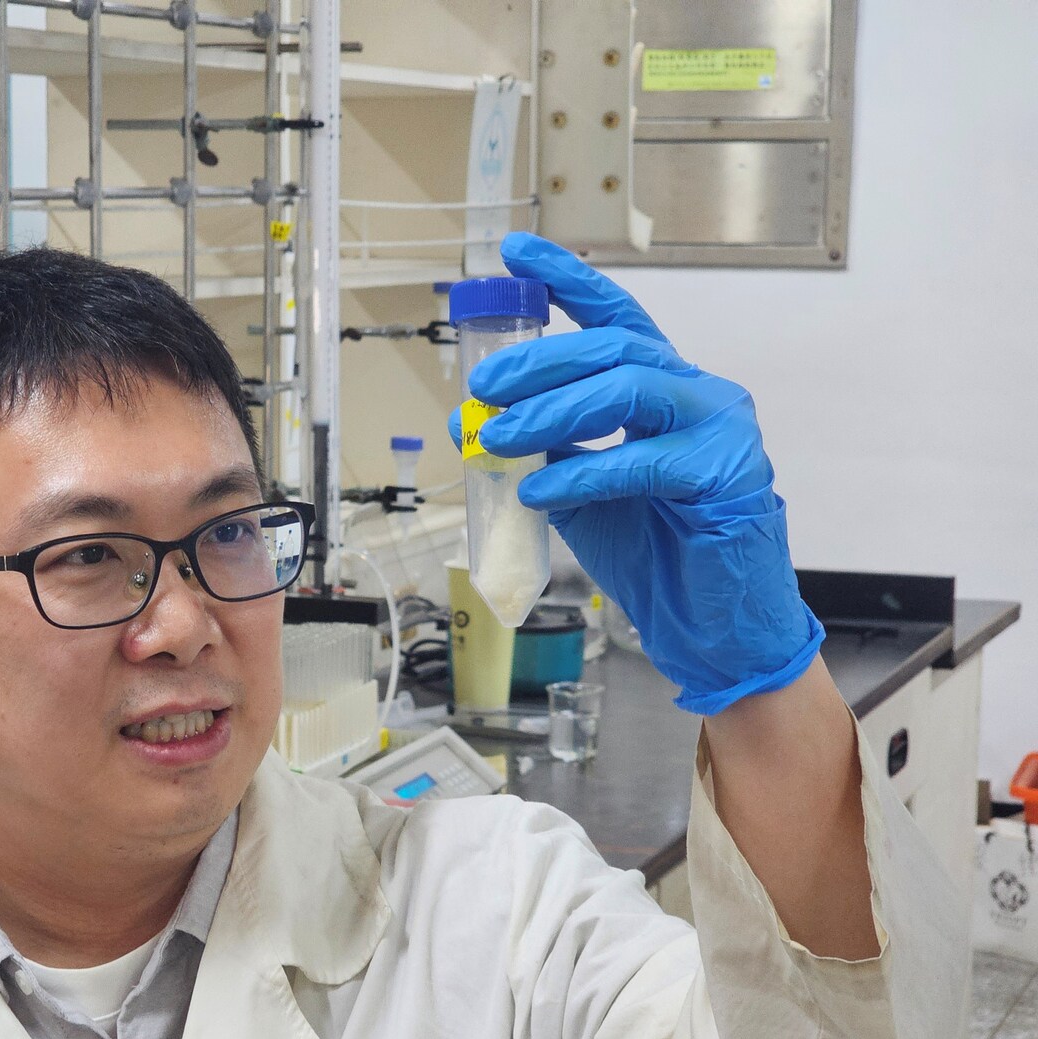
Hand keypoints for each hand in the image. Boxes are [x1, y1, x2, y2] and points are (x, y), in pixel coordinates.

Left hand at [448, 233, 823, 715]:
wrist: (711, 626)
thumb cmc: (653, 554)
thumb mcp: (576, 491)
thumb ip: (536, 451)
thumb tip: (469, 420)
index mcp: (664, 389)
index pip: (616, 317)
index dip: (566, 279)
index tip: (513, 253)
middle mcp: (697, 395)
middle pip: (614, 347)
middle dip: (539, 361)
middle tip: (484, 386)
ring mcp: (721, 430)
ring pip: (630, 387)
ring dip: (552, 410)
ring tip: (500, 437)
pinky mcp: (727, 476)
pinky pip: (644, 460)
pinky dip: (582, 471)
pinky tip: (539, 488)